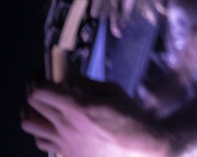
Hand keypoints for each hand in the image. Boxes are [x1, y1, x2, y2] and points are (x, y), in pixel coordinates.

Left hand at [23, 77, 168, 156]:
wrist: (138, 147)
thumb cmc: (129, 117)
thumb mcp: (112, 91)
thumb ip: (86, 84)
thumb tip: (66, 76)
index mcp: (77, 106)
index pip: (40, 92)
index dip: (41, 81)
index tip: (47, 77)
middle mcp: (65, 125)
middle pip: (31, 106)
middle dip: (35, 93)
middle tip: (43, 88)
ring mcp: (62, 142)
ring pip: (29, 125)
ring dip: (32, 113)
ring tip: (41, 108)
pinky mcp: (64, 154)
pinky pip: (41, 141)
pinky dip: (41, 131)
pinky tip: (50, 126)